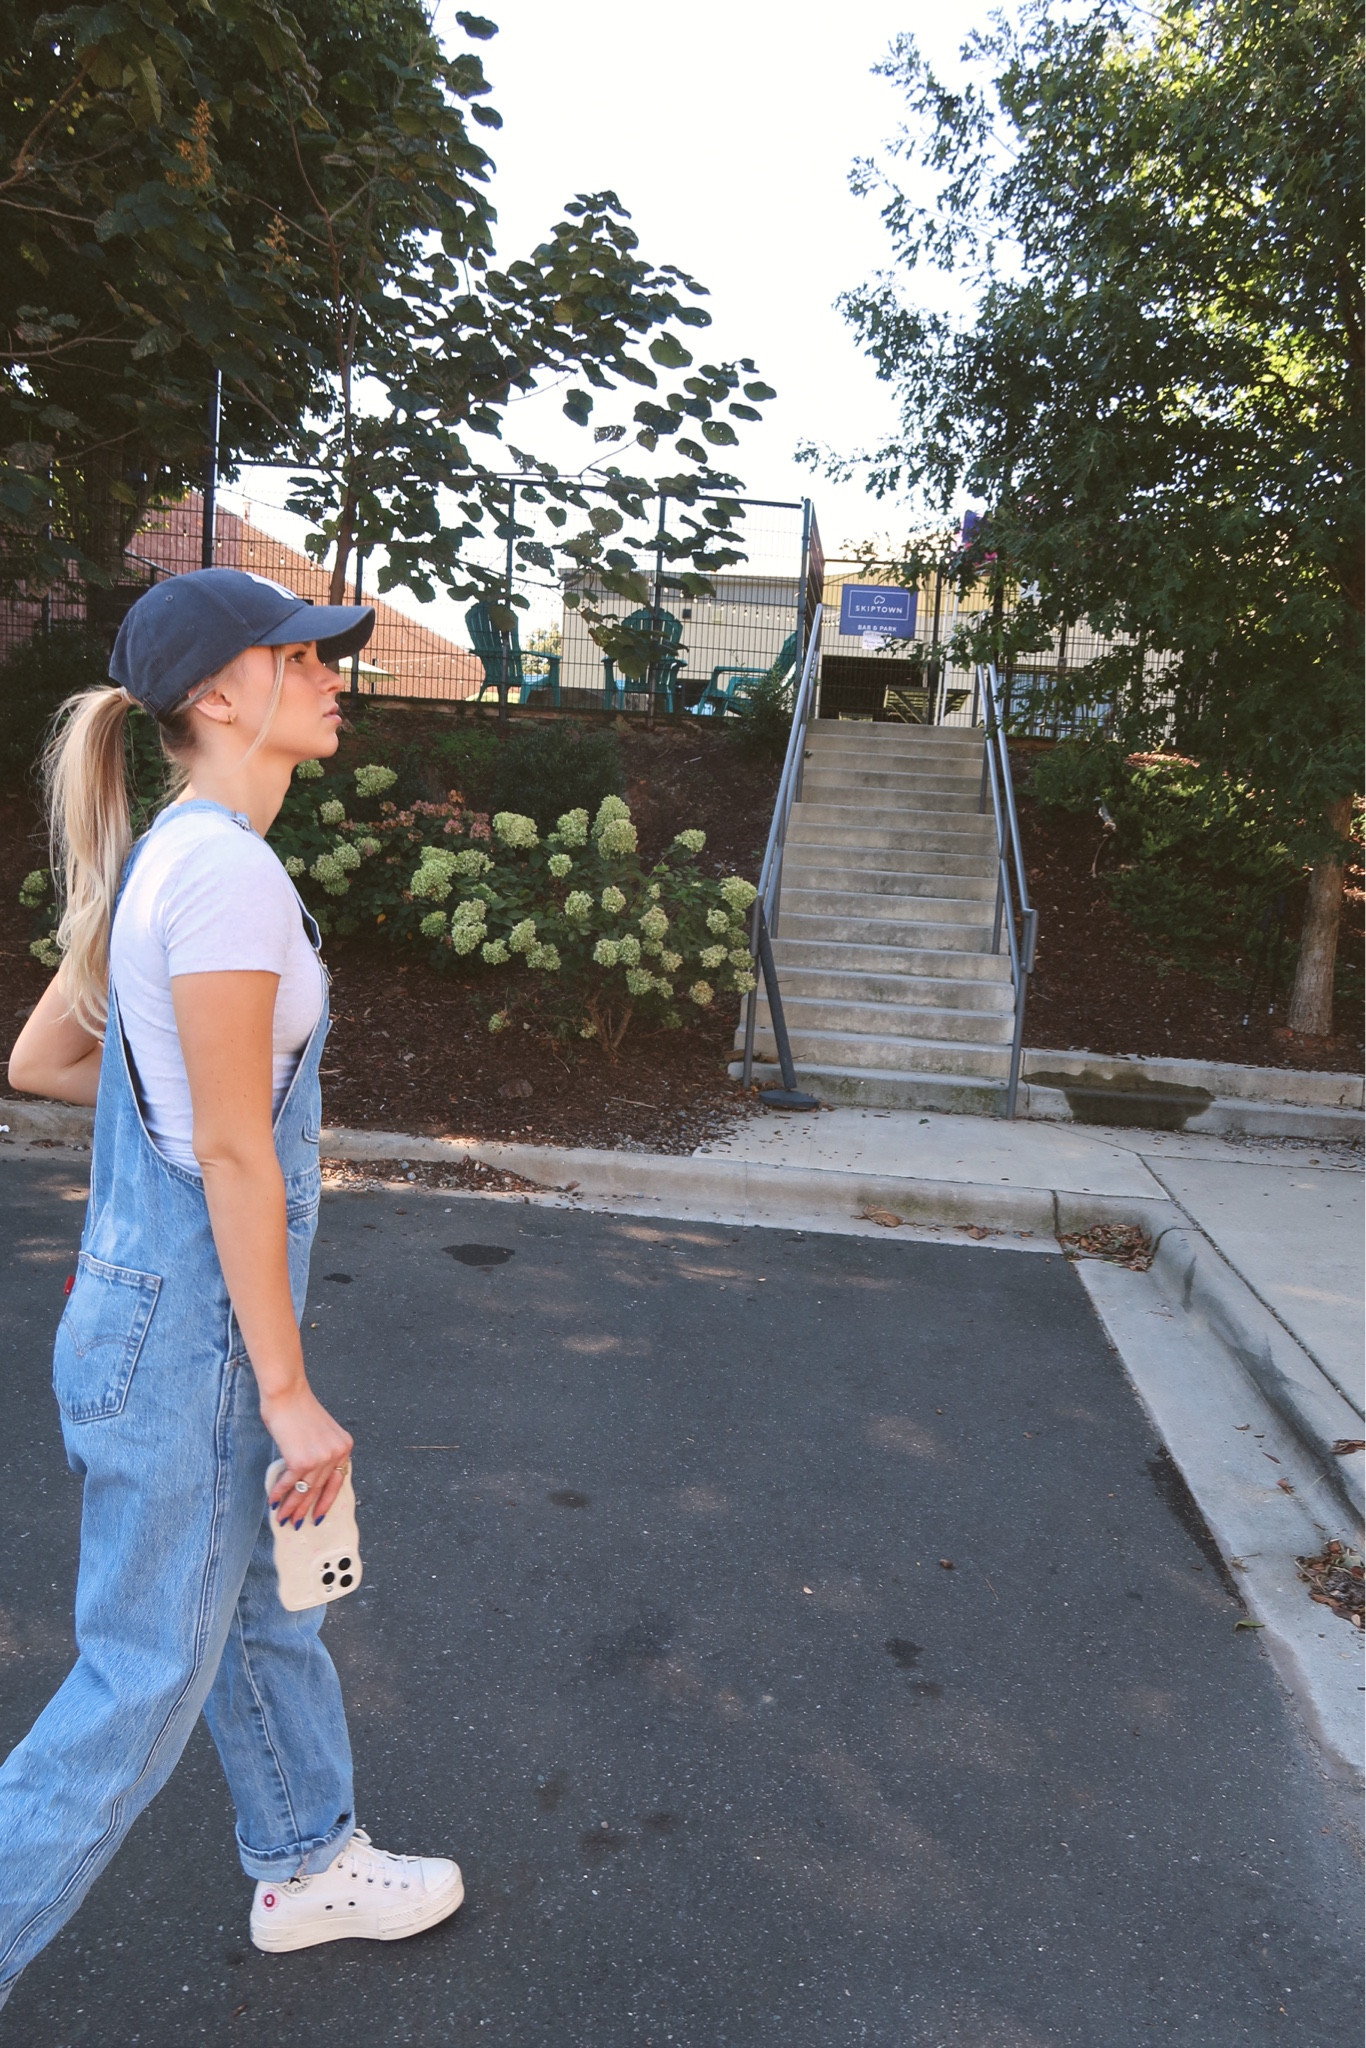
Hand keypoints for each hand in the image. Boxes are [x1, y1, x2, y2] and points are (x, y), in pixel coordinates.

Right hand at [261, 1382, 354, 1528]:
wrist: (287, 1394)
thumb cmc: (299, 1410)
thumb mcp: (320, 1432)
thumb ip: (321, 1453)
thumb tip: (310, 1480)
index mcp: (344, 1447)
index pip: (338, 1481)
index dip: (327, 1501)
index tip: (320, 1515)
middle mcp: (336, 1453)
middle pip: (319, 1489)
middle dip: (306, 1508)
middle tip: (297, 1523)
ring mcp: (320, 1458)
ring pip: (304, 1490)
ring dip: (291, 1506)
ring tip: (282, 1518)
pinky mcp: (301, 1460)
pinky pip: (289, 1483)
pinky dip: (279, 1492)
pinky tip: (273, 1501)